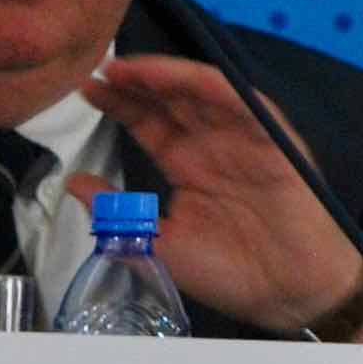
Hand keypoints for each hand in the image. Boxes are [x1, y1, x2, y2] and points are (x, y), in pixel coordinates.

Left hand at [78, 54, 362, 340]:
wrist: (289, 293)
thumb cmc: (232, 273)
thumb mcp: (157, 245)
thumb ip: (116, 215)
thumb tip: (73, 184)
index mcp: (187, 166)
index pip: (148, 123)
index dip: (119, 106)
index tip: (85, 92)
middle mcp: (212, 145)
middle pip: (169, 100)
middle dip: (134, 83)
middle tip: (98, 71)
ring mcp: (242, 138)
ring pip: (199, 92)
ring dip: (164, 78)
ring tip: (127, 70)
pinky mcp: (271, 139)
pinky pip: (239, 101)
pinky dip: (208, 87)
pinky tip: (178, 79)